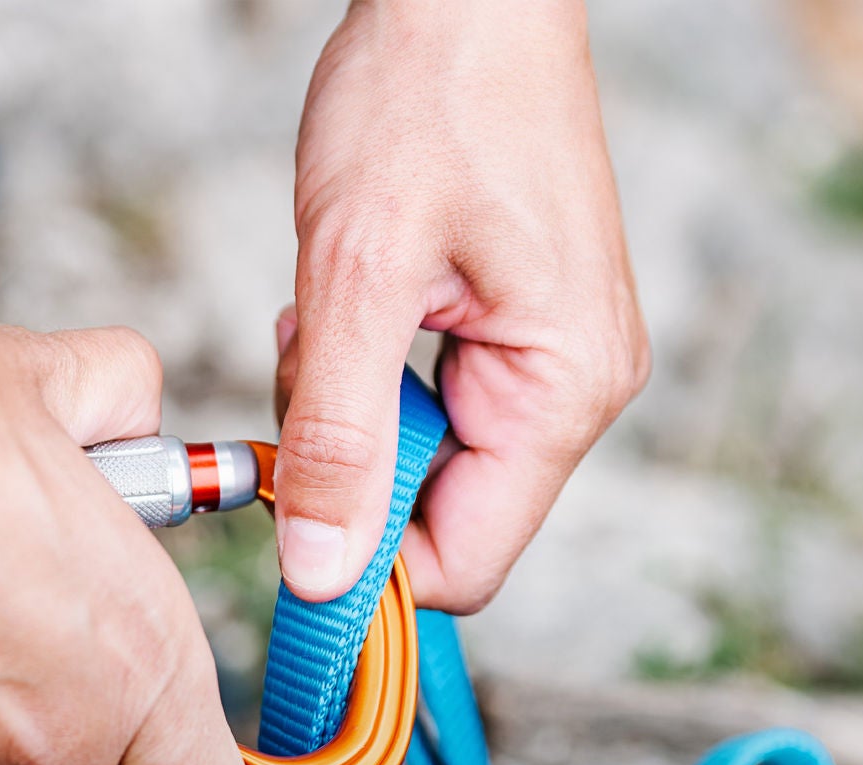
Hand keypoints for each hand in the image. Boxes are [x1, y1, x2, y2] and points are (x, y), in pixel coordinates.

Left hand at [274, 0, 647, 610]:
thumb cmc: (429, 95)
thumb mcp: (358, 273)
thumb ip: (340, 434)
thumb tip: (323, 571)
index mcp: (562, 389)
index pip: (466, 563)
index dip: (367, 565)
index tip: (288, 515)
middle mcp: (574, 388)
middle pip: (442, 515)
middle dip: (350, 463)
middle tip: (310, 363)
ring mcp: (549, 358)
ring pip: (422, 458)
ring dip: (349, 409)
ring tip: (331, 311)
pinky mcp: (515, 329)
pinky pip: (425, 402)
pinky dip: (366, 370)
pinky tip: (352, 300)